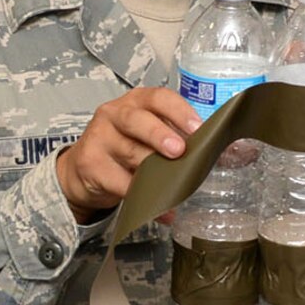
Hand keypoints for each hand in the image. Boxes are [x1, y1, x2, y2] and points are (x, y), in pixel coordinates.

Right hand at [55, 88, 200, 222]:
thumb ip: (176, 139)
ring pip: (130, 152)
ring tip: (172, 186)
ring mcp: (99, 137)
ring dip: (154, 171)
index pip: (158, 98)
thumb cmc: (124, 147)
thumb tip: (220, 159)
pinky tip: (158, 207)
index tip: (197, 128)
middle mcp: (114, 114)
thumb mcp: (146, 134)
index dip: (179, 111)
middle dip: (159, 135)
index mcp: (135, 102)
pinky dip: (141, 196)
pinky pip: (119, 181)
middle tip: (178, 151)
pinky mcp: (90, 164)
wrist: (84, 168)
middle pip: (136, 120)